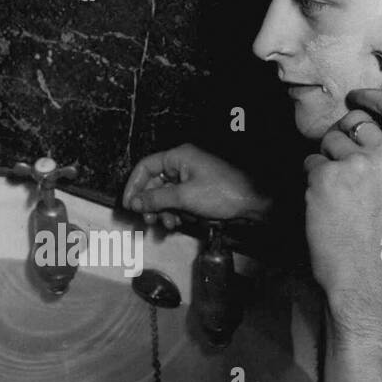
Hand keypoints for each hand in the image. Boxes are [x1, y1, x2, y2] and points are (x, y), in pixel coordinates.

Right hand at [122, 143, 269, 229]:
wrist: (253, 203)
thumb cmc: (222, 193)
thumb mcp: (184, 197)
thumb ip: (156, 199)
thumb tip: (134, 202)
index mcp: (178, 157)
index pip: (145, 167)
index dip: (133, 186)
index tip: (129, 205)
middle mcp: (182, 165)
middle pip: (154, 183)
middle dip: (151, 204)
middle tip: (149, 221)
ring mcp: (190, 178)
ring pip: (165, 196)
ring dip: (164, 212)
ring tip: (170, 224)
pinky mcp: (198, 192)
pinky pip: (178, 202)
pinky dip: (176, 213)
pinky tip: (181, 222)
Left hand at [303, 88, 381, 325]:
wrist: (367, 276)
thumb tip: (361, 130)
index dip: (372, 96)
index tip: (357, 96)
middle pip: (355, 122)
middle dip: (341, 136)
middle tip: (340, 166)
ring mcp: (356, 164)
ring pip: (328, 142)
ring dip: (325, 161)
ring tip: (338, 196)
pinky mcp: (325, 177)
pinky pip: (310, 163)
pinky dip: (312, 180)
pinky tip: (325, 205)